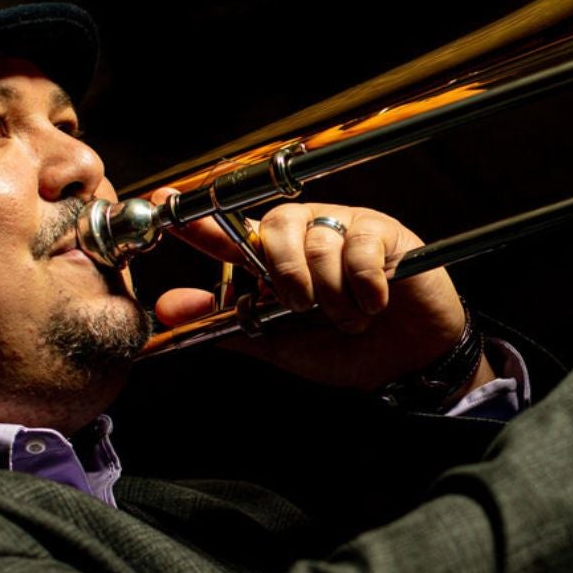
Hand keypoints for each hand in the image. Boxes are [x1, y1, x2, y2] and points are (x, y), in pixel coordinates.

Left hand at [151, 196, 492, 394]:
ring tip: (351, 317)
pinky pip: (358, 248)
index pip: (230, 229)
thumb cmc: (346, 349)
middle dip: (286, 275)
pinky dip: (363, 286)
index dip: (199, 220)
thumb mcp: (278, 344)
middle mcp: (306, 233)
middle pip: (276, 227)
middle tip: (305, 308)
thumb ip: (227, 323)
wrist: (408, 364)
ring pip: (318, 244)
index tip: (163, 208)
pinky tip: (375, 303)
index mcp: (275, 256)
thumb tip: (165, 309)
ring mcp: (345, 228)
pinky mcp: (383, 232)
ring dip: (333, 296)